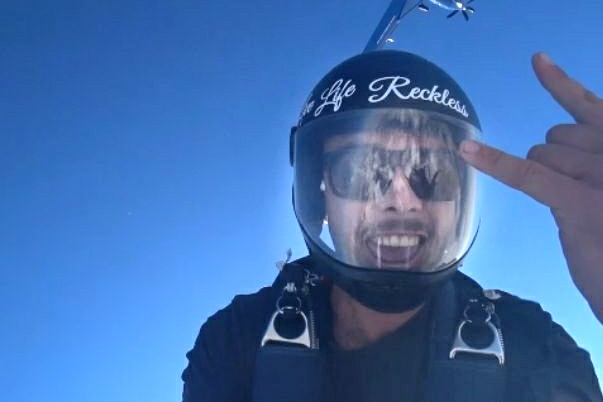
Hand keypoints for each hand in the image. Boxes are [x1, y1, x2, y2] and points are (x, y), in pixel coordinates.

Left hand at [459, 52, 602, 323]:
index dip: (560, 85)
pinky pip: (529, 174)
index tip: (537, 61)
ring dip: (546, 177)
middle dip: (553, 161)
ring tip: (580, 210)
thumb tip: (553, 152)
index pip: (589, 107)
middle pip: (557, 136)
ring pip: (542, 153)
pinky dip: (496, 163)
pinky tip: (468, 150)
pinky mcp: (581, 202)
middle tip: (579, 196)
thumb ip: (592, 167)